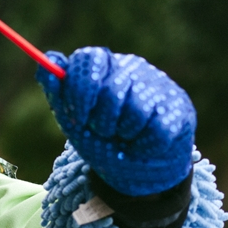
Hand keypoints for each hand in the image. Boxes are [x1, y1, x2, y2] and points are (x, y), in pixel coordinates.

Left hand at [36, 47, 194, 195]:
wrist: (135, 169)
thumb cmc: (100, 138)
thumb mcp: (72, 118)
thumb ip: (57, 90)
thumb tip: (48, 63)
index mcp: (102, 66)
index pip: (88, 58)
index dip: (79, 90)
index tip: (76, 118)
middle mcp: (130, 68)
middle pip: (110, 88)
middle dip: (101, 121)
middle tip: (102, 131)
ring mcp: (158, 84)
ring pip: (135, 111)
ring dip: (123, 134)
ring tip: (124, 137)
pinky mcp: (179, 107)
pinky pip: (157, 130)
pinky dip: (143, 146)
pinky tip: (144, 144)